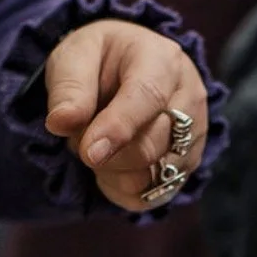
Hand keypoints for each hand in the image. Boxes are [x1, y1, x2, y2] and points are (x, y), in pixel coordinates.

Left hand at [44, 20, 209, 211]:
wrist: (124, 72)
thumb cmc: (99, 62)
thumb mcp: (73, 59)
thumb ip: (68, 89)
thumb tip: (61, 122)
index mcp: (161, 60)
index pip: (148, 98)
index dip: (118, 129)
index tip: (89, 153)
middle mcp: (189, 98)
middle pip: (150, 148)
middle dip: (105, 154)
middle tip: (81, 136)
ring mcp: (194, 137)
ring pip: (151, 178)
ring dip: (112, 172)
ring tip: (101, 145)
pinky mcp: (187, 166)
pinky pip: (150, 197)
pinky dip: (121, 189)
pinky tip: (113, 165)